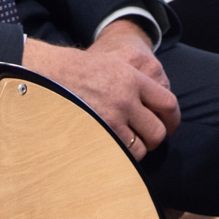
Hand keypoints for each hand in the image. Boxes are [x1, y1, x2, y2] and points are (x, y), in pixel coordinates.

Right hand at [23, 21, 179, 160]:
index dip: (173, 120)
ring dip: (137, 149)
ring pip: (142, 147)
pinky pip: (122, 154)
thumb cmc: (76, 69)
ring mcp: (111, 117)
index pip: (168, 103)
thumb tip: (154, 102)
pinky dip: (121, 155)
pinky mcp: (98, 132)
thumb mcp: (112, 63)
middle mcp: (126, 97)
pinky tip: (112, 147)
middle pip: (158, 130)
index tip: (169, 126)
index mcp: (132, 77)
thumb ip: (135, 80)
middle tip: (145, 139)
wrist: (45, 73)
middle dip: (154, 139)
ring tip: (125, 143)